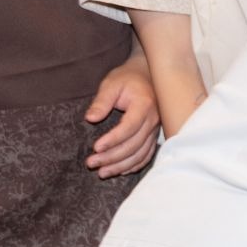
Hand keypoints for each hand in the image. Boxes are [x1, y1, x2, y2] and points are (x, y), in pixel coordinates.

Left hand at [87, 57, 160, 176]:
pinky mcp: (154, 135)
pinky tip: (120, 171)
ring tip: (102, 172)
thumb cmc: (127, 78)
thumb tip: (90, 118)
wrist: (148, 75)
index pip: (129, 127)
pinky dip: (135, 165)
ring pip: (141, 153)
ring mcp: (156, 129)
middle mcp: (153, 120)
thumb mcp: (111, 84)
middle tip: (91, 163)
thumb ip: (101, 101)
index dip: (113, 140)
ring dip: (121, 165)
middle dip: (112, 157)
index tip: (96, 148)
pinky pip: (147, 154)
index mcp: (144, 105)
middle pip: (134, 145)